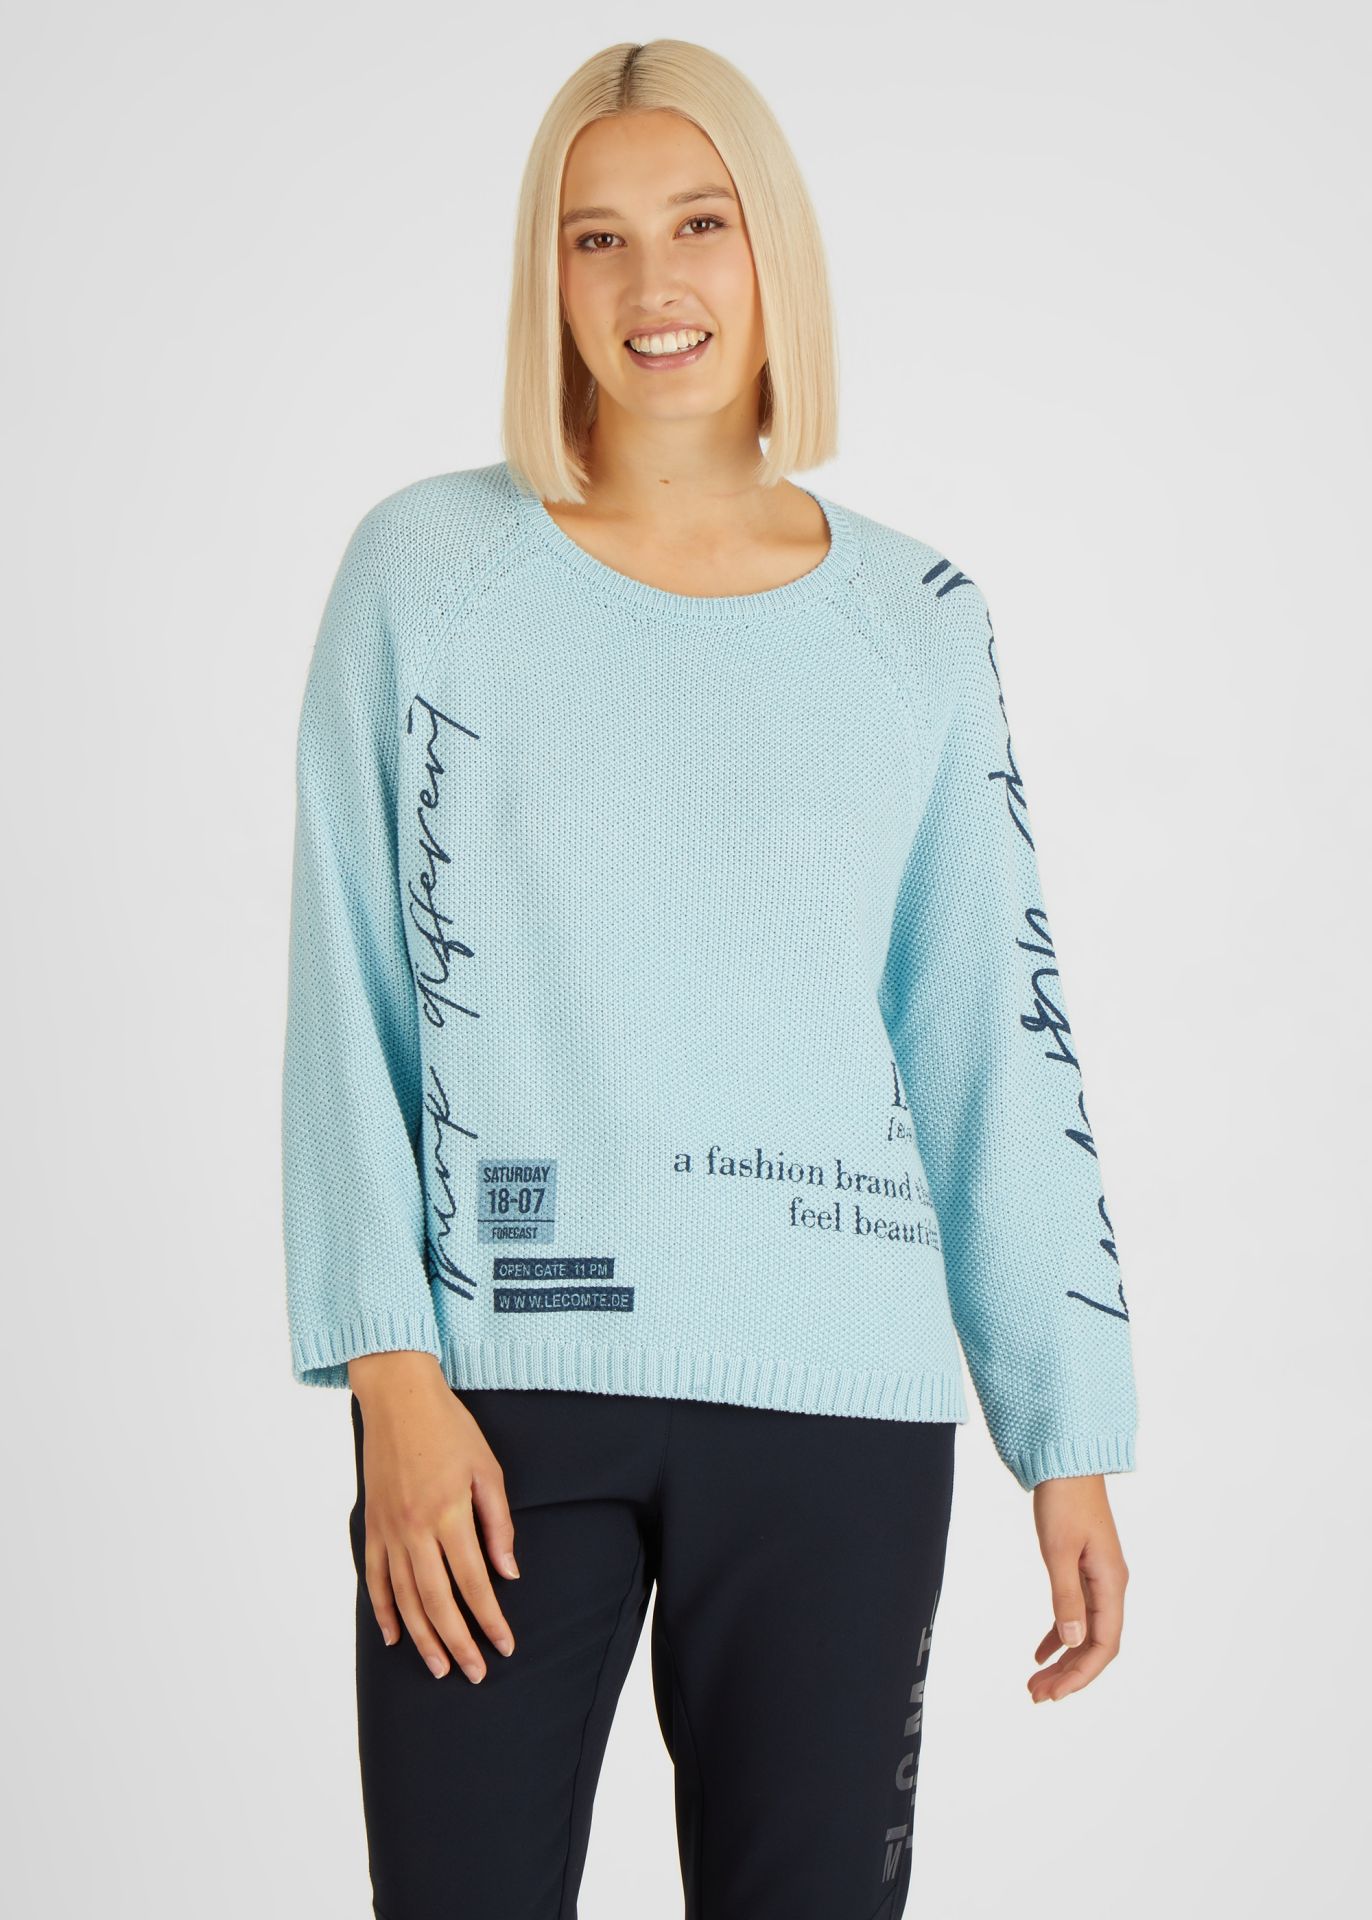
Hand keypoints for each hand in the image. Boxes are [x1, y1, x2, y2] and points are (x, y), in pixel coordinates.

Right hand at [348, 1351, 519, 1682]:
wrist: (397, 1397)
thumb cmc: (450, 1427)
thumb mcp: (487, 1468)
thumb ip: (498, 1523)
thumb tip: (508, 1573)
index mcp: (449, 1513)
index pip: (474, 1582)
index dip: (490, 1619)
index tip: (505, 1645)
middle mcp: (415, 1529)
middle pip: (437, 1602)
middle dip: (458, 1643)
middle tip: (475, 1673)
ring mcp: (389, 1530)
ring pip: (404, 1598)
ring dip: (423, 1637)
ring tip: (439, 1667)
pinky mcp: (372, 1525)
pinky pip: (376, 1578)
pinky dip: (384, 1610)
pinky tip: (395, 1636)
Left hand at [1026, 1472, 1128, 1703]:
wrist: (1066, 1462)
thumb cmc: (1063, 1500)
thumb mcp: (1058, 1550)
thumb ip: (1065, 1597)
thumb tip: (1071, 1643)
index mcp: (1111, 1583)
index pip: (1104, 1644)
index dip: (1081, 1673)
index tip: (1053, 1694)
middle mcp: (1111, 1585)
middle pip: (1096, 1644)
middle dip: (1069, 1674)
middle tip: (1036, 1695)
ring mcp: (1098, 1578)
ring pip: (1085, 1632)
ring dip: (1063, 1659)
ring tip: (1035, 1683)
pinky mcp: (1084, 1569)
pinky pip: (1076, 1613)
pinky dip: (1059, 1634)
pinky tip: (1039, 1652)